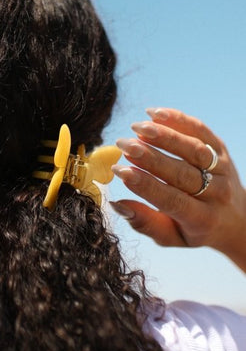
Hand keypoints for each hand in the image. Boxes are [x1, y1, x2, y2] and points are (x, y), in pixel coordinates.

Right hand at [111, 108, 245, 271]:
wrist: (236, 220)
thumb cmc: (194, 230)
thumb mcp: (171, 236)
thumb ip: (145, 223)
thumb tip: (117, 204)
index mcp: (201, 219)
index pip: (171, 199)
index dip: (144, 185)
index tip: (119, 171)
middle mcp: (216, 193)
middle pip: (182, 172)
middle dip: (150, 157)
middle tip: (123, 145)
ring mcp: (223, 170)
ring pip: (194, 149)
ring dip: (164, 136)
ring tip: (137, 128)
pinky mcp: (223, 151)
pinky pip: (202, 131)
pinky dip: (179, 120)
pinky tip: (155, 114)